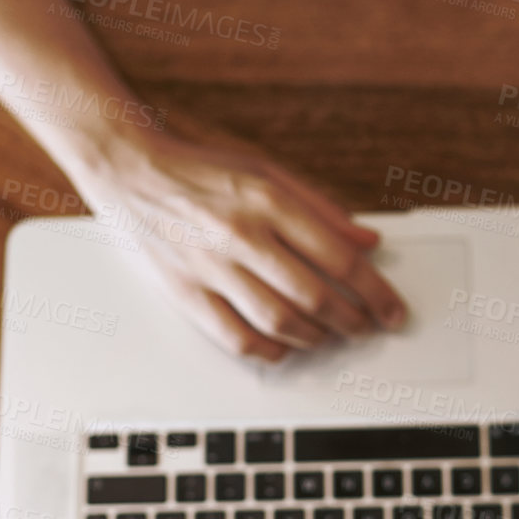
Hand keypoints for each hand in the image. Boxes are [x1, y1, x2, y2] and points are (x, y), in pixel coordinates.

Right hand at [73, 130, 406, 361]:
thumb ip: (321, 207)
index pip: (340, 258)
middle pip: (315, 295)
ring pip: (280, 321)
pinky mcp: (185, 292)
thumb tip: (368, 240)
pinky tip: (286, 347)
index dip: (375, 292)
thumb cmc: (197, 169)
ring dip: (317, 337)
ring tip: (332, 336)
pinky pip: (236, 338)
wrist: (127, 168)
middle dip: (353, 320)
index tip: (391, 309)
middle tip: (368, 327)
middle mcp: (240, 234)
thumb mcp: (266, 171)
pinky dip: (270, 351)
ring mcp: (211, 267)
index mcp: (267, 200)